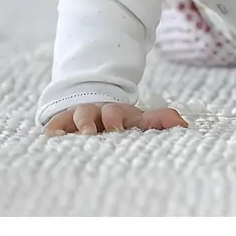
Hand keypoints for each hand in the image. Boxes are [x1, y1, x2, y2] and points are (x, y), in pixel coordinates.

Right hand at [44, 103, 188, 135]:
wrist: (91, 100)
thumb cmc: (118, 119)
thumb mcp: (138, 119)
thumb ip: (160, 120)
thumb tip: (183, 125)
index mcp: (117, 113)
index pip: (118, 114)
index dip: (118, 119)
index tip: (119, 128)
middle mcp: (98, 112)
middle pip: (99, 113)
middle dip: (101, 121)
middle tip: (102, 131)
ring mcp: (81, 116)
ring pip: (79, 115)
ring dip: (81, 123)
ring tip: (83, 134)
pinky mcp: (63, 122)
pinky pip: (56, 122)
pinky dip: (55, 127)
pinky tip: (51, 134)